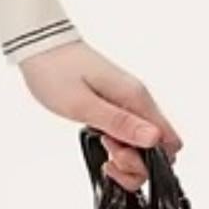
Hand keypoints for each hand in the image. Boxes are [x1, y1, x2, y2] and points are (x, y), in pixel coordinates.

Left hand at [16, 37, 183, 192]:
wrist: (39, 46)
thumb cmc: (55, 71)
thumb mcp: (83, 105)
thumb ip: (120, 123)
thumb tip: (154, 138)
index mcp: (136, 98)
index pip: (169, 140)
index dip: (149, 160)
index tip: (121, 157)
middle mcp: (137, 100)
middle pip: (158, 146)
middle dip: (136, 162)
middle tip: (109, 156)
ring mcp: (127, 102)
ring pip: (142, 142)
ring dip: (125, 154)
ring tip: (102, 146)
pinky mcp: (115, 104)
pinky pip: (127, 132)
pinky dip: (117, 144)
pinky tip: (99, 140)